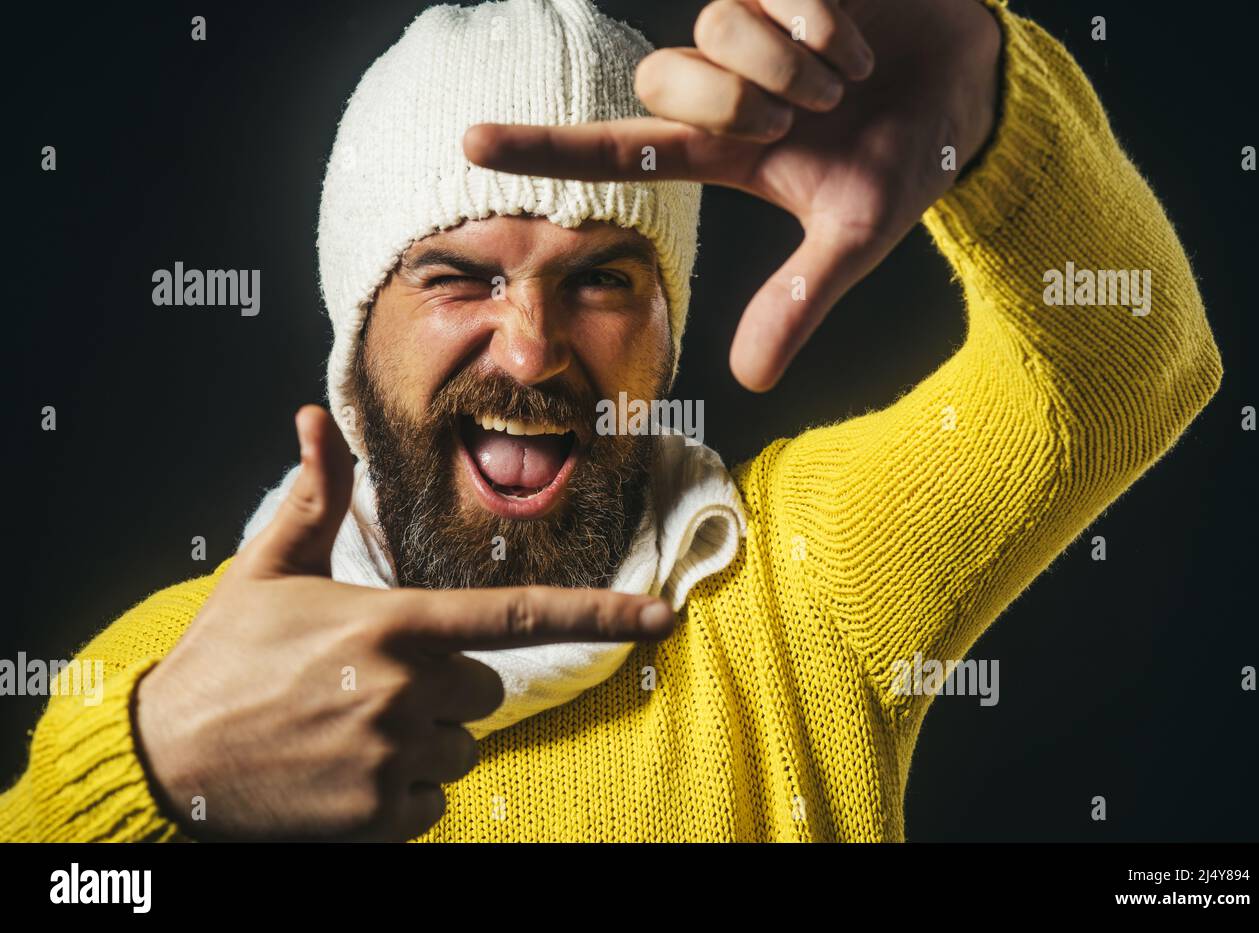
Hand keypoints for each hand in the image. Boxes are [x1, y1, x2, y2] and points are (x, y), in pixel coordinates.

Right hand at [134, 405, 675, 841]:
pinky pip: (432, 800)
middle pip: (485, 689)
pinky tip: (343, 770)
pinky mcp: (378, 814)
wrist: (164, 757)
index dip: (598, 615)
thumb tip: (314, 417)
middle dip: (445, 686)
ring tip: (347, 728)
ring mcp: (394, 756)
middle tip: (368, 685)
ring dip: (422, 740)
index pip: (518, 616)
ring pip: (461, 747)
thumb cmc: (224, 656)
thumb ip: (314, 497)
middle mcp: (406, 689)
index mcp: (394, 622)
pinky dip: (400, 791)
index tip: (660, 619)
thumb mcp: (268, 569)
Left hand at [464, 0, 1001, 390]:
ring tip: (842, 79)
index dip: (544, 148)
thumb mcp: (855, 237)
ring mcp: (751, 29)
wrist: (971, 84)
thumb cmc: (907, 159)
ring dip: (788, 63)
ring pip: (713, 27)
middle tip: (804, 118)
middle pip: (663, 77)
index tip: (468, 145)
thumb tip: (749, 380)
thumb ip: (800, 300)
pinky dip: (823, 24)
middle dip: (739, 101)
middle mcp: (722, 87)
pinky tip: (855, 37)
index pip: (617, 148)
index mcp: (725, 152)